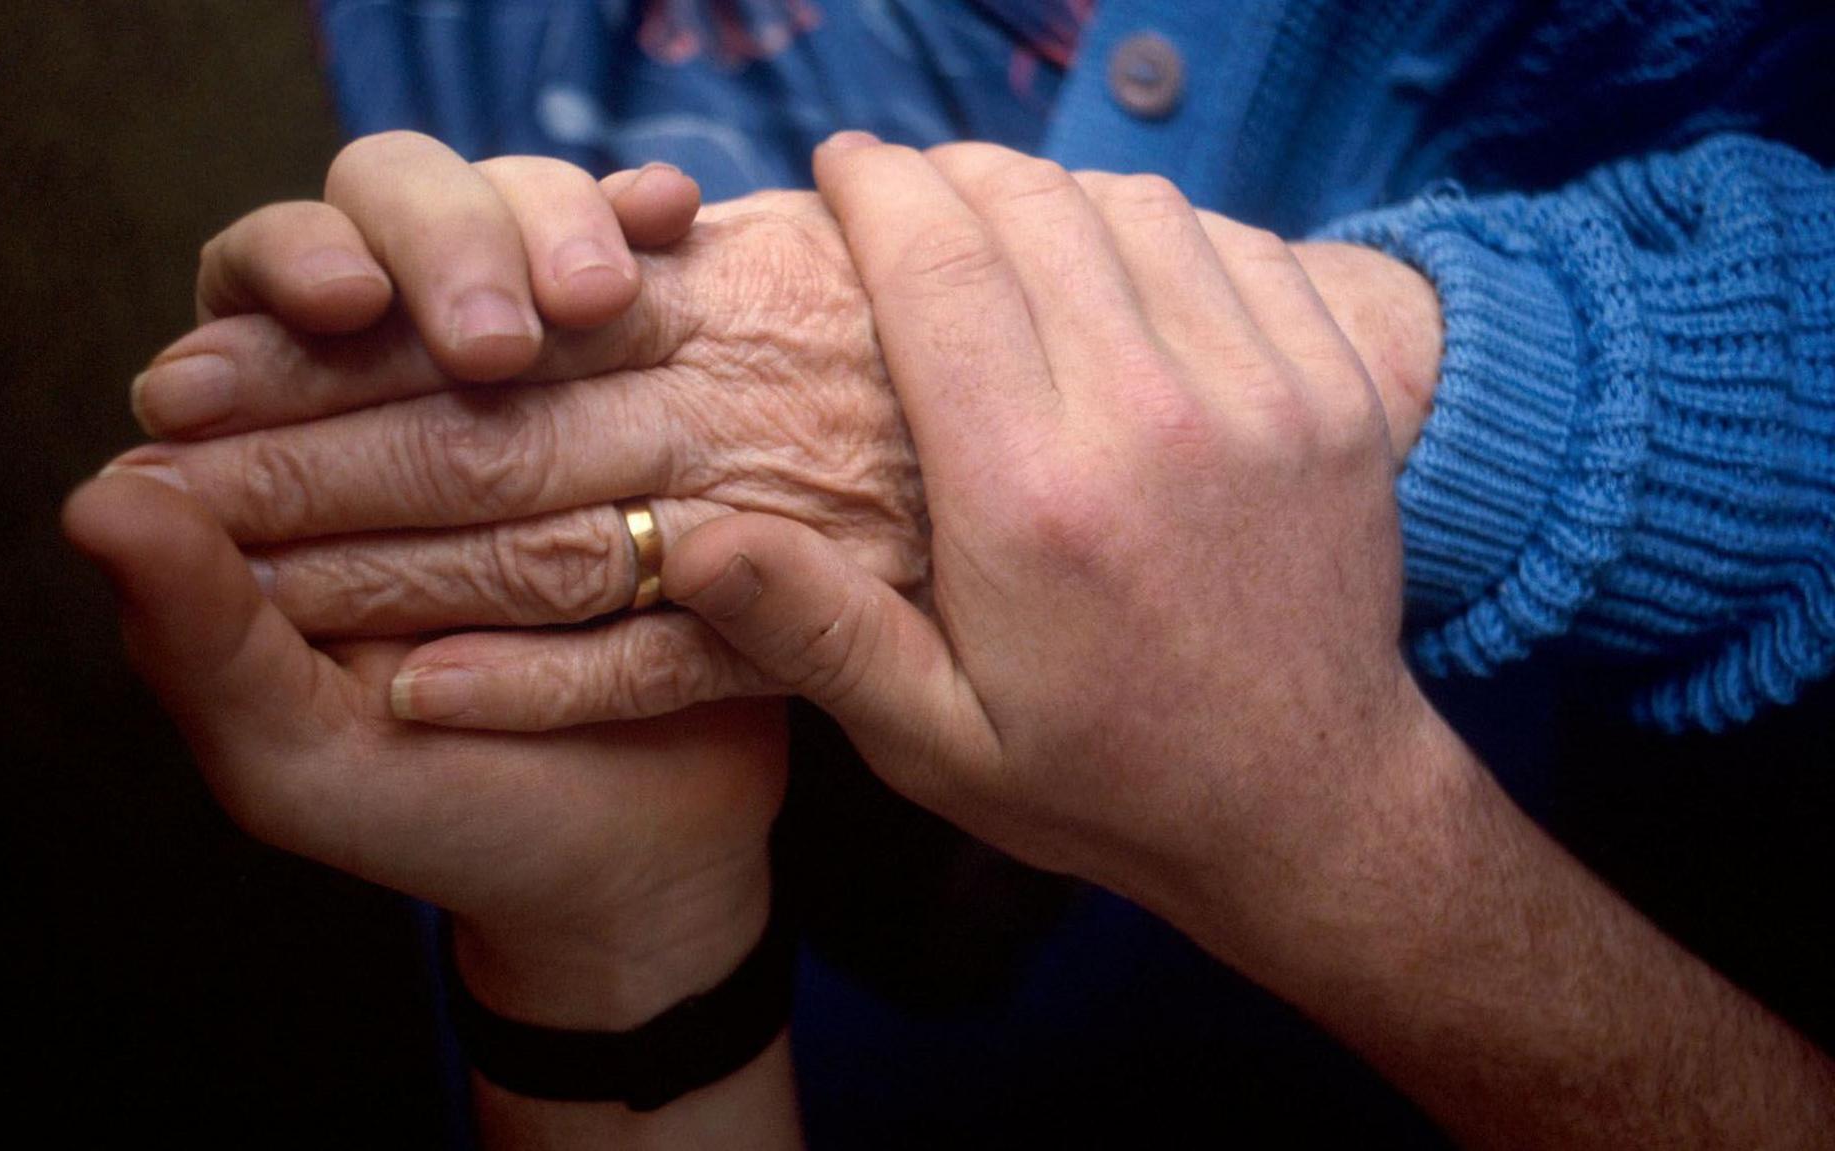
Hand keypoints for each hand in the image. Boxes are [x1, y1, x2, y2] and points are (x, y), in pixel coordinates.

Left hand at [74, 137, 784, 1033]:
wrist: (631, 855)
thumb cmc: (441, 811)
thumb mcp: (298, 752)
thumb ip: (197, 635)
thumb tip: (99, 497)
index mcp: (285, 449)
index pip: (258, 290)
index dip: (290, 267)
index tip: (339, 301)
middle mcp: (405, 381)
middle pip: (396, 216)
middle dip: (445, 243)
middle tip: (499, 334)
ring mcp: (541, 371)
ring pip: (528, 225)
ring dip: (552, 227)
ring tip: (596, 293)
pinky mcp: (652, 385)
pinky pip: (651, 282)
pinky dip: (647, 237)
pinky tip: (668, 219)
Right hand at [663, 135, 1428, 927]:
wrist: (1307, 809)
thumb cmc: (1100, 779)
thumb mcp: (934, 741)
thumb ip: (816, 630)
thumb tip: (691, 536)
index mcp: (1031, 498)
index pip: (939, 266)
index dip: (876, 187)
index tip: (838, 165)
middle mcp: (1151, 420)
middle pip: (1034, 208)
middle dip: (951, 170)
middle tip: (907, 188)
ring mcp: (1264, 395)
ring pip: (1139, 206)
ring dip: (1055, 192)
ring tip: (1003, 223)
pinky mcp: (1338, 394)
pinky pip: (1241, 244)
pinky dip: (1166, 227)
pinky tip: (1121, 268)